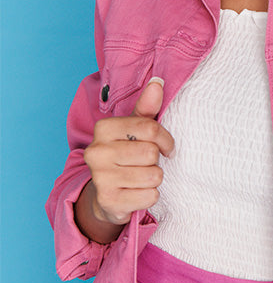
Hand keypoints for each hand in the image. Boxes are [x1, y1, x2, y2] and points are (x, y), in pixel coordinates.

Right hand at [76, 78, 174, 240]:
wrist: (106, 193)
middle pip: (151, 153)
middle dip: (156, 160)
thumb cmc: (126, 154)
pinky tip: (136, 192)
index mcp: (104, 128)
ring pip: (153, 176)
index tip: (164, 146)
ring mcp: (100, 178)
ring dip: (154, 179)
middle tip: (145, 164)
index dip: (165, 139)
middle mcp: (97, 152)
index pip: (150, 129)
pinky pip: (150, 196)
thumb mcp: (135, 129)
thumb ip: (147, 107)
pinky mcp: (109, 200)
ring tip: (140, 177)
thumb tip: (158, 82)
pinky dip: (150, 196)